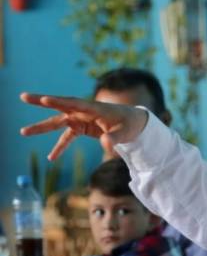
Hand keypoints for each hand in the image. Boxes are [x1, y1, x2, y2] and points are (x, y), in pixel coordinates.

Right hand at [19, 93, 148, 159]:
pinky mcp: (82, 127)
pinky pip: (67, 137)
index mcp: (94, 108)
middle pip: (60, 107)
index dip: (59, 101)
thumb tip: (106, 145)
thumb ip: (113, 138)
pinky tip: (51, 158)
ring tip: (23, 132)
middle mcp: (84, 111)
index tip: (44, 99)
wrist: (134, 124)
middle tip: (23, 97)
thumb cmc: (129, 125)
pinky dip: (60, 147)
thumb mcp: (124, 132)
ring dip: (42, 127)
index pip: (74, 103)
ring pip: (59, 122)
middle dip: (41, 102)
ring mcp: (82, 119)